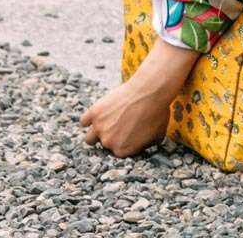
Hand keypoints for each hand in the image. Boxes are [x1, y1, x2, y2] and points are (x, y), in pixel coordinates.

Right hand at [79, 39, 194, 156]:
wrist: (150, 91)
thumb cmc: (156, 112)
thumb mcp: (158, 135)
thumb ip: (147, 145)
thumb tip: (145, 145)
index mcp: (122, 151)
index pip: (118, 152)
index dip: (122, 143)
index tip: (126, 136)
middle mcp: (109, 142)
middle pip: (104, 145)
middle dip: (111, 137)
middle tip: (119, 127)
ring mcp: (99, 127)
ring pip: (90, 138)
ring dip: (96, 133)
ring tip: (105, 125)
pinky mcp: (94, 113)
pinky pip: (84, 121)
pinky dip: (88, 119)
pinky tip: (96, 116)